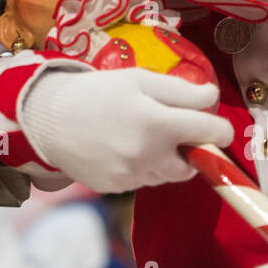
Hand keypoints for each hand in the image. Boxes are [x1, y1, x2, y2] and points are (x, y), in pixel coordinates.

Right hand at [17, 66, 232, 193]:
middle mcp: (148, 156)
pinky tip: (121, 148)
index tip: (214, 125)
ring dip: (165, 160)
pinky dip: (141, 168)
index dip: (220, 129)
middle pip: (192, 165)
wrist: (47, 117)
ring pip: (167, 176)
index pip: (212, 133)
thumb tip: (213, 99)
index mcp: (158, 124)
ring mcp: (131, 176)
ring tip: (141, 136)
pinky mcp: (116, 188)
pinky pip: (142, 181)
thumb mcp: (139, 79)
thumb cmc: (97, 91)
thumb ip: (181, 91)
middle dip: (190, 150)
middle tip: (172, 131)